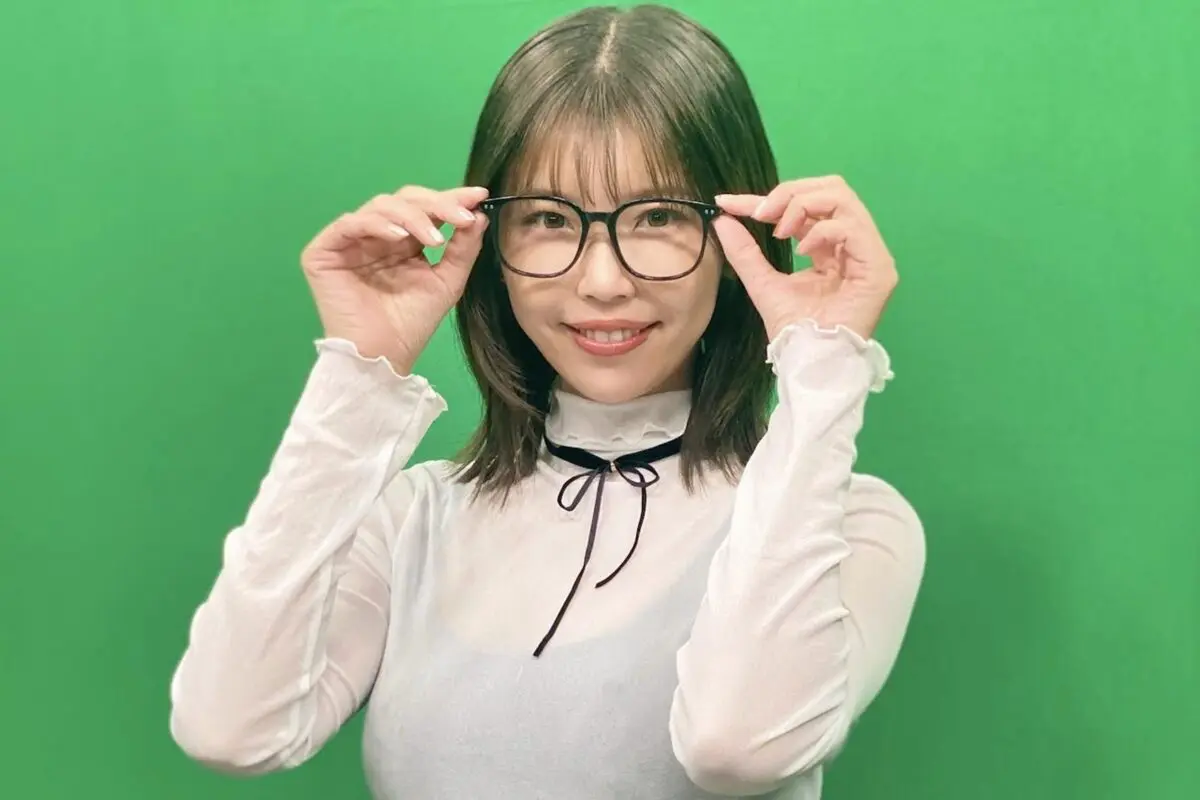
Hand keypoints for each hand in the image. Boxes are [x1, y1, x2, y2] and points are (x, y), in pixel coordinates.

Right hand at [300, 185, 489, 372]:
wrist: (382, 356)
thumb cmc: (412, 324)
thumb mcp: (447, 282)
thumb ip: (463, 248)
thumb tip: (479, 213)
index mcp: (403, 241)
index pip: (425, 208)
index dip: (450, 198)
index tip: (479, 196)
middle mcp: (376, 236)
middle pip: (403, 200)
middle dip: (435, 204)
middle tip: (461, 217)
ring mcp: (350, 241)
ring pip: (380, 206)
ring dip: (412, 216)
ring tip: (434, 238)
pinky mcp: (324, 251)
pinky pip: (349, 224)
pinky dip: (376, 225)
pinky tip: (400, 237)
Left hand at [713, 176, 896, 341]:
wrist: (809, 361)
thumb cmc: (792, 329)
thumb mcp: (761, 282)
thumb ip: (745, 251)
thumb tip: (722, 219)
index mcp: (830, 247)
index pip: (805, 205)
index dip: (768, 197)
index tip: (729, 201)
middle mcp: (853, 245)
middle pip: (832, 189)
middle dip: (791, 192)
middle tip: (761, 212)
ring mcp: (869, 255)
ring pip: (843, 199)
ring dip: (803, 206)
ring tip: (779, 230)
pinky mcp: (879, 269)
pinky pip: (852, 228)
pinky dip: (821, 231)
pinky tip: (803, 250)